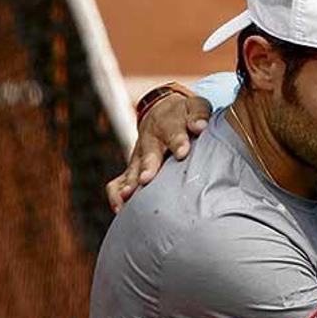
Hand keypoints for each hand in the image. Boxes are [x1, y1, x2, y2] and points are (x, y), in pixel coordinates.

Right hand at [105, 94, 211, 212]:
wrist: (162, 113)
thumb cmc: (185, 115)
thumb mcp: (195, 107)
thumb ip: (198, 115)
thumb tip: (200, 126)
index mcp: (168, 123)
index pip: (173, 132)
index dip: (178, 141)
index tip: (183, 152)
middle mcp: (149, 140)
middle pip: (148, 153)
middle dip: (148, 166)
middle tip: (147, 178)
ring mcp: (138, 155)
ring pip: (132, 169)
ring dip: (130, 183)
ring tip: (127, 197)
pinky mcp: (132, 168)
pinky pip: (118, 181)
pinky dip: (116, 194)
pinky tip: (120, 210)